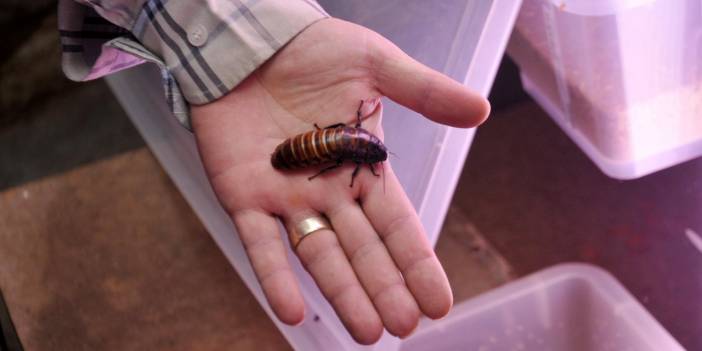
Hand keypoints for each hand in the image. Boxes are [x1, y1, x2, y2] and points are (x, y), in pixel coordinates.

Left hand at [190, 18, 488, 343]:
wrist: (252, 39)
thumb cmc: (314, 50)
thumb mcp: (376, 65)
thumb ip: (424, 91)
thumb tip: (481, 110)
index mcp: (362, 167)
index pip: (398, 224)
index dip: (417, 262)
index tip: (439, 303)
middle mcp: (329, 192)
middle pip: (363, 250)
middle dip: (385, 287)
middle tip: (406, 326)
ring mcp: (286, 198)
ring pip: (319, 256)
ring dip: (343, 293)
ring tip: (368, 331)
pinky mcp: (244, 195)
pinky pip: (261, 244)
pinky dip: (274, 277)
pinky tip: (292, 312)